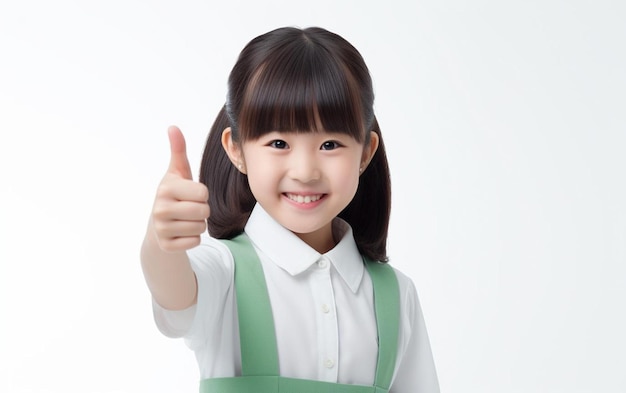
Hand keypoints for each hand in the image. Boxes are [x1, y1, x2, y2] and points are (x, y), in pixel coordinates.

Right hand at [151, 126, 209, 251]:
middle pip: (204, 211)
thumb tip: (173, 127)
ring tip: (185, 220)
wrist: (158, 225)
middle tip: (188, 208)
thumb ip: (178, 151)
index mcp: (166, 188)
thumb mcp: (176, 173)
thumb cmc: (174, 195)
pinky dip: (193, 238)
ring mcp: (162, 229)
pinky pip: (195, 241)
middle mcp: (160, 208)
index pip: (203, 193)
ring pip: (201, 227)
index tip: (190, 194)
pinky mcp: (167, 245)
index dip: (202, 194)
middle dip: (202, 210)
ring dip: (198, 224)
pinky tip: (181, 232)